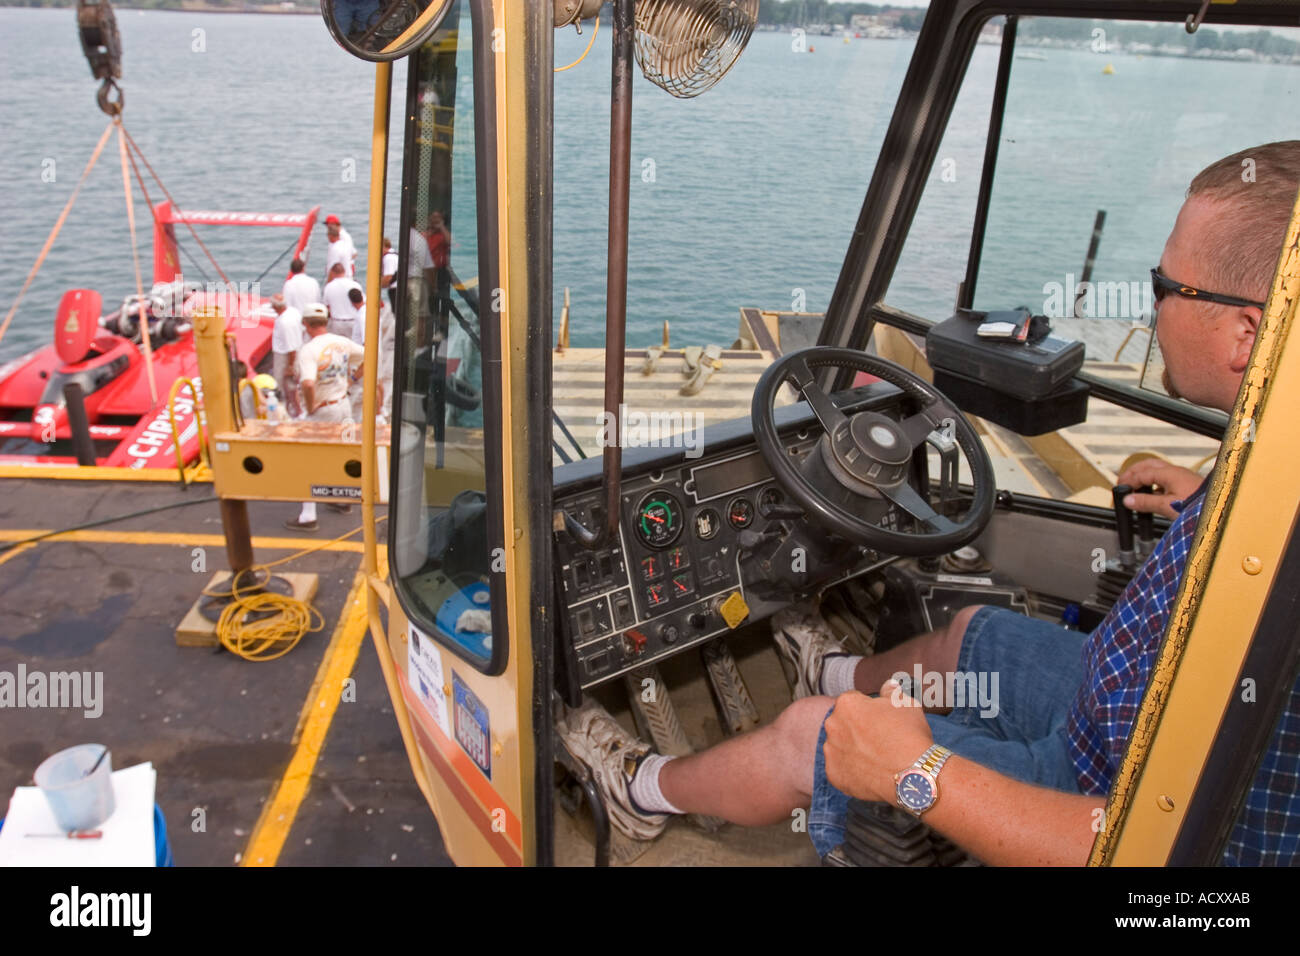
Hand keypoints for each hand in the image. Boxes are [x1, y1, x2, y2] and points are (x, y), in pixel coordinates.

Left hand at [822, 680, 933, 802]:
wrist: (912, 775)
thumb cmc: (910, 735)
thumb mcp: (906, 704)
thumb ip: (891, 692)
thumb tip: (888, 685)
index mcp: (847, 704)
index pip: (853, 701)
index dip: (869, 710)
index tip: (881, 721)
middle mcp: (833, 725)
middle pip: (843, 724)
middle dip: (857, 729)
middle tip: (879, 740)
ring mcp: (831, 751)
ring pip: (840, 746)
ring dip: (853, 749)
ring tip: (877, 758)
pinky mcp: (834, 774)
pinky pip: (841, 769)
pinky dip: (852, 771)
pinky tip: (871, 772)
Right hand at [1116, 458, 1204, 518]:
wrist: (1217, 510)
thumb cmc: (1198, 506)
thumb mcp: (1167, 506)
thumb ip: (1146, 502)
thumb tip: (1128, 500)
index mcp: (1169, 473)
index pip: (1141, 473)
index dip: (1128, 481)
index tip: (1120, 490)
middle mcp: (1175, 471)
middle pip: (1148, 465)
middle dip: (1133, 472)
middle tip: (1123, 482)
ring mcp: (1182, 477)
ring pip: (1157, 470)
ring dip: (1144, 475)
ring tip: (1135, 486)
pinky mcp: (1186, 484)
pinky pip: (1165, 478)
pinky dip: (1154, 482)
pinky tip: (1152, 494)